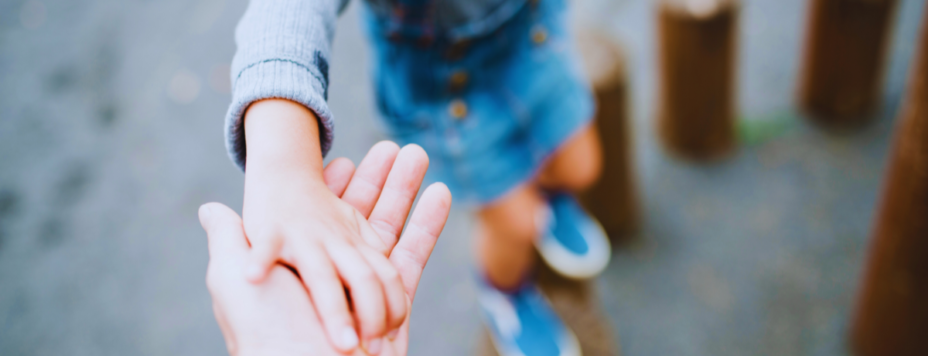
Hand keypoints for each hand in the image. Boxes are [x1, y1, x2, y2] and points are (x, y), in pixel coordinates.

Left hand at [202, 149, 451, 354]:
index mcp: (296, 267)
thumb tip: (210, 209)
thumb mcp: (235, 284)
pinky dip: (428, 225)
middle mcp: (331, 274)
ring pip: (390, 231)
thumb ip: (231, 242)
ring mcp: (364, 290)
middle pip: (359, 218)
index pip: (316, 216)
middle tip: (396, 146)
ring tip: (420, 153)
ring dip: (406, 191)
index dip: (332, 187)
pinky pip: (413, 258)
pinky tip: (441, 193)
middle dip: (379, 181)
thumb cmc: (266, 334)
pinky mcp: (394, 305)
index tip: (345, 159)